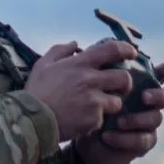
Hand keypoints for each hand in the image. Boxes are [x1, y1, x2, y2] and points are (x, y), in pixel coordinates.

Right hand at [24, 40, 138, 141]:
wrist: (32, 120)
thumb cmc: (36, 91)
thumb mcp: (43, 64)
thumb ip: (59, 50)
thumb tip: (74, 43)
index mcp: (80, 64)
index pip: (111, 49)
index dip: (126, 49)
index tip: (132, 52)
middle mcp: (90, 80)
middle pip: (124, 78)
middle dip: (125, 83)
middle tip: (119, 88)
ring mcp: (94, 101)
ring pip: (117, 101)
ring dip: (111, 104)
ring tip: (97, 107)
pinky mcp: (94, 119)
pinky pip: (102, 119)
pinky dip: (96, 120)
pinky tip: (83, 120)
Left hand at [72, 62, 163, 163]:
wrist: (87, 142)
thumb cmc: (95, 108)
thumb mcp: (97, 89)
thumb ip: (105, 70)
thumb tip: (105, 46)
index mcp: (140, 87)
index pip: (157, 76)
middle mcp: (149, 104)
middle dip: (159, 95)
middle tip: (144, 97)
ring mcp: (148, 124)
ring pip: (156, 118)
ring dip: (137, 119)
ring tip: (118, 121)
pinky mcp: (142, 143)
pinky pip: (142, 140)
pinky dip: (125, 138)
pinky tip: (108, 136)